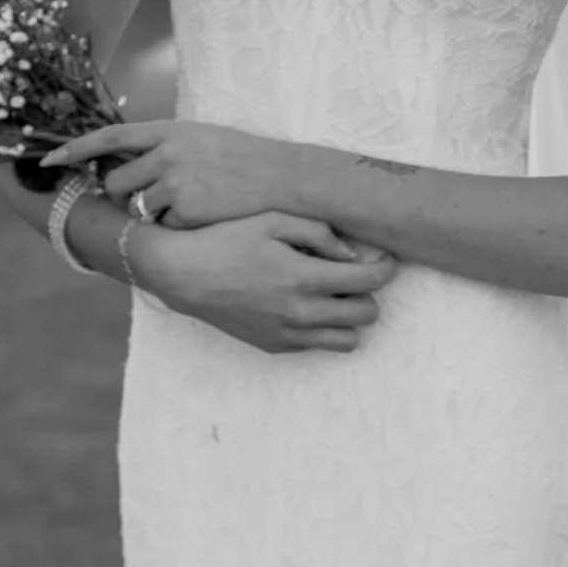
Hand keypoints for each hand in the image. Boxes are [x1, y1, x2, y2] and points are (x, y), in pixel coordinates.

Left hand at [49, 116, 292, 228]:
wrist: (285, 179)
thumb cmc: (246, 159)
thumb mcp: (203, 139)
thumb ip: (165, 147)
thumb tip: (131, 164)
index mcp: (169, 131)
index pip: (109, 136)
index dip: (74, 148)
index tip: (48, 159)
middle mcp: (167, 153)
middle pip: (117, 182)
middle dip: (124, 197)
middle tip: (150, 200)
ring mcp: (175, 182)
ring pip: (139, 208)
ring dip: (155, 213)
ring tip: (193, 204)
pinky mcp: (186, 210)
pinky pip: (165, 226)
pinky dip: (180, 227)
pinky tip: (207, 216)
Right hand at [130, 212, 397, 355]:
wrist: (181, 274)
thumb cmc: (226, 239)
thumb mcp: (272, 220)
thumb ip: (319, 233)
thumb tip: (352, 254)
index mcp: (304, 278)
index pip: (371, 282)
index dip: (386, 268)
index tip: (383, 258)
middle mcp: (301, 314)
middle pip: (368, 315)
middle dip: (369, 292)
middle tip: (353, 274)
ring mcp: (288, 335)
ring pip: (349, 340)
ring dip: (349, 317)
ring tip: (332, 295)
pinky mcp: (275, 346)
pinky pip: (318, 345)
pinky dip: (322, 328)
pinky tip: (303, 303)